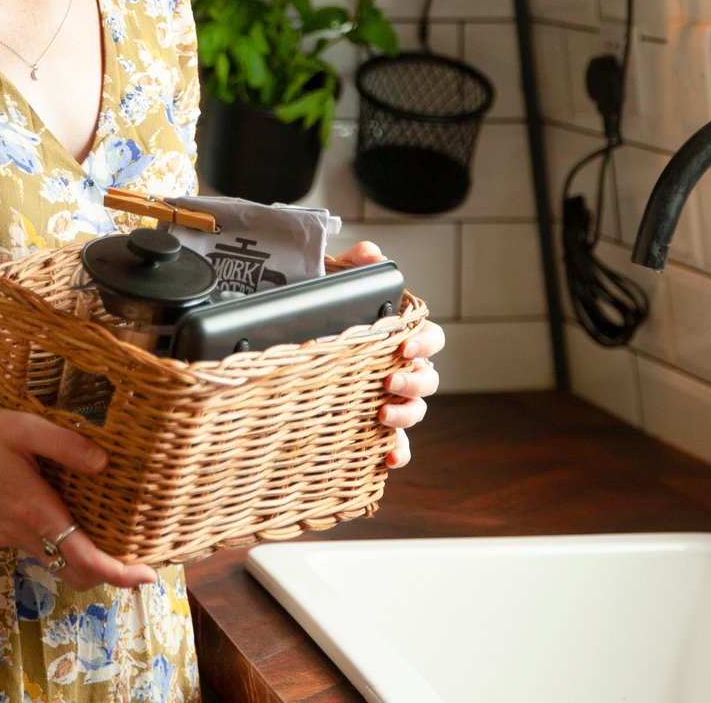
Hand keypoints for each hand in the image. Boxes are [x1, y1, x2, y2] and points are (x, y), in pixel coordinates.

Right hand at [0, 403, 157, 591]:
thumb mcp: (27, 428)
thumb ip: (67, 445)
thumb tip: (105, 463)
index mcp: (35, 511)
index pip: (84, 559)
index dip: (119, 573)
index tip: (148, 575)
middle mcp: (25, 533)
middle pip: (75, 573)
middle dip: (110, 574)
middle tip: (140, 559)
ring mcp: (12, 536)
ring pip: (58, 566)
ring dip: (89, 564)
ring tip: (117, 541)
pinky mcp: (4, 531)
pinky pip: (43, 552)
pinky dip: (67, 551)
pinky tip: (78, 523)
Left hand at [332, 239, 444, 468]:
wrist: (282, 341)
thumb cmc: (317, 311)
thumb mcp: (329, 282)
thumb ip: (351, 265)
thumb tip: (372, 253)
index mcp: (396, 335)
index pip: (428, 337)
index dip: (424, 342)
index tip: (403, 345)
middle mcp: (399, 368)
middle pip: (427, 377)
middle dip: (414, 381)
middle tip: (388, 381)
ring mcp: (389, 398)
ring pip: (415, 410)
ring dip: (405, 415)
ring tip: (382, 414)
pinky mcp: (372, 425)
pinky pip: (395, 444)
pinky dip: (397, 452)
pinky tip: (386, 458)